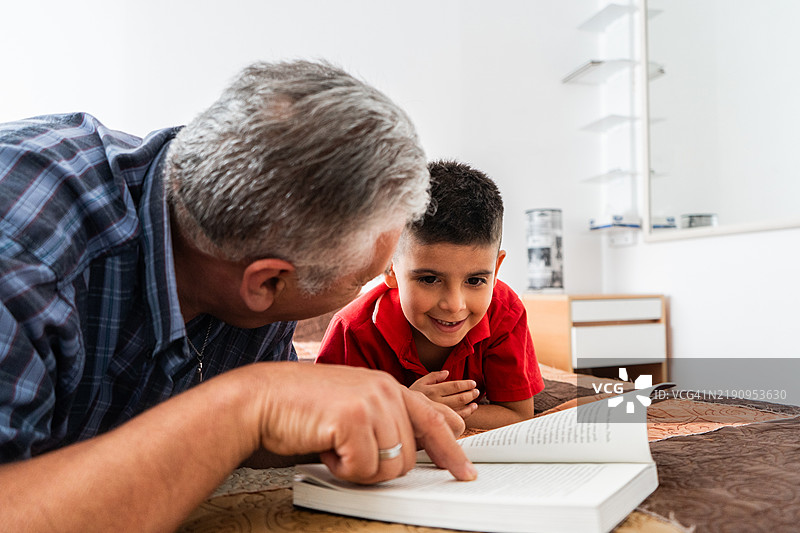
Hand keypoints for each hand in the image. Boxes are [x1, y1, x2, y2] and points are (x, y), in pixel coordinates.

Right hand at [247, 363, 476, 484]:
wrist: (259, 399)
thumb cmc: (300, 409)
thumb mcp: (350, 408)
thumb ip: (383, 421)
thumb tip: (411, 447)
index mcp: (387, 387)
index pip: (432, 420)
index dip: (451, 450)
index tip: (464, 472)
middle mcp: (385, 390)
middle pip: (409, 457)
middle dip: (377, 467)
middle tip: (346, 450)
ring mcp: (372, 401)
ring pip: (390, 466)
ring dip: (358, 468)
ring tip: (333, 443)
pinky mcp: (354, 417)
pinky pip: (364, 468)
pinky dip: (341, 468)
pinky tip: (324, 444)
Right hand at [409, 371, 478, 418]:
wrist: (404, 412)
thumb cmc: (413, 395)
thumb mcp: (420, 382)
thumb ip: (434, 376)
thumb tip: (447, 372)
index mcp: (433, 390)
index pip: (453, 386)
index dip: (465, 384)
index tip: (473, 383)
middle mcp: (437, 401)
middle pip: (459, 397)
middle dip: (470, 394)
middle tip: (477, 391)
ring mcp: (439, 412)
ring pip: (459, 409)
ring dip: (470, 405)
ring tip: (476, 400)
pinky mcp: (441, 420)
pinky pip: (456, 418)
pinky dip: (466, 413)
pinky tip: (471, 408)